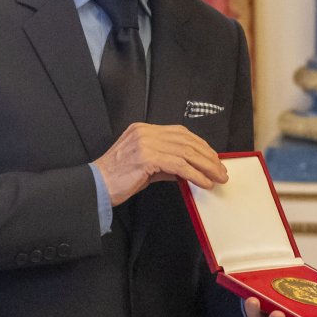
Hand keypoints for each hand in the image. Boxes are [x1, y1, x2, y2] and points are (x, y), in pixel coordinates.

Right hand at [94, 123, 227, 205]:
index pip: (181, 133)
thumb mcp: (145, 166)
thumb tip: (188, 169)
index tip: (213, 159)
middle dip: (208, 156)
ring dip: (206, 166)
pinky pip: (179, 165)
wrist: (96, 186)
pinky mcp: (147, 157)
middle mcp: (146, 132)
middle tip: (220, 170)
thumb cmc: (117, 179)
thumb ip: (166, 163)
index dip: (201, 146)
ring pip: (186, 152)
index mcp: (144, 130)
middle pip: (186, 140)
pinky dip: (195, 174)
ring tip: (217, 177)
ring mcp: (146, 143)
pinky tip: (204, 182)